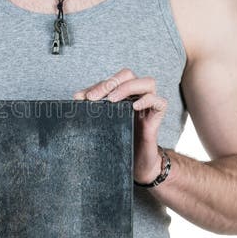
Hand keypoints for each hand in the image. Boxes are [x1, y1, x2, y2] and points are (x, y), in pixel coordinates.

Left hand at [72, 67, 166, 183]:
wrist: (137, 162)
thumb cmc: (121, 141)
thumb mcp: (104, 123)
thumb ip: (95, 109)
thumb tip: (77, 97)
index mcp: (124, 94)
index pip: (111, 80)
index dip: (96, 86)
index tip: (81, 98)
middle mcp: (138, 95)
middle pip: (128, 75)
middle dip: (109, 83)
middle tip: (94, 97)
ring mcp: (150, 104)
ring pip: (147, 82)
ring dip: (127, 87)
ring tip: (112, 100)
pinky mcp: (159, 115)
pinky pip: (159, 101)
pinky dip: (147, 100)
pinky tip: (134, 107)